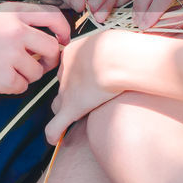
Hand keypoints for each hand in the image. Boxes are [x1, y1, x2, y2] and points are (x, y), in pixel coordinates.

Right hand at [0, 3, 70, 95]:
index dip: (64, 30)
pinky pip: (23, 87)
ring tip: (2, 71)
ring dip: (26, 76)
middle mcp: (16, 32)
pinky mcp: (6, 78)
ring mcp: (12, 56)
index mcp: (13, 14)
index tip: (62, 40)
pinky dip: (12, 87)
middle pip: (52, 49)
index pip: (54, 16)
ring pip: (38, 72)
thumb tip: (45, 33)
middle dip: (49, 60)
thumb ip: (17, 21)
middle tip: (37, 64)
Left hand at [46, 28, 132, 142]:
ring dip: (62, 111)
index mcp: (73, 53)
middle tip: (83, 98)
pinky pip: (55, 125)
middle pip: (62, 85)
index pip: (69, 68)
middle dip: (69, 93)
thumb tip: (129, 54)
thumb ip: (115, 50)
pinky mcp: (71, 108)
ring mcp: (66, 91)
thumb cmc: (122, 49)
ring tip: (69, 119)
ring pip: (57, 104)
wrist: (116, 58)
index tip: (88, 81)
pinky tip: (54, 139)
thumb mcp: (116, 43)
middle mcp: (65, 71)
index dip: (77, 77)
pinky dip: (53, 133)